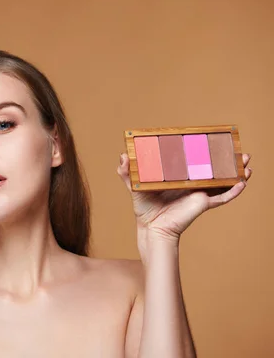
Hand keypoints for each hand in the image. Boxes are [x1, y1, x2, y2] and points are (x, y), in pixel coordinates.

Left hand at [117, 153, 251, 251]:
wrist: (151, 228)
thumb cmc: (144, 209)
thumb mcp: (134, 186)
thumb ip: (126, 172)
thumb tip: (122, 155)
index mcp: (179, 177)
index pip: (194, 162)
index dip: (205, 153)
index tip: (213, 141)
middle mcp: (192, 184)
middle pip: (213, 170)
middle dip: (228, 160)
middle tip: (237, 149)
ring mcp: (199, 194)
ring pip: (223, 182)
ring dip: (237, 172)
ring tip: (246, 162)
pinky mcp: (202, 204)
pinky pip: (222, 198)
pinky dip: (233, 192)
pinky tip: (242, 183)